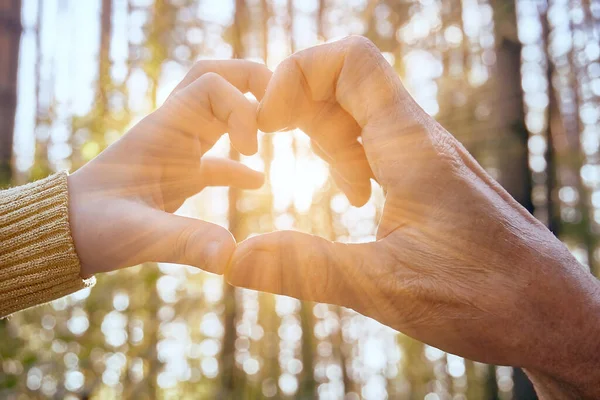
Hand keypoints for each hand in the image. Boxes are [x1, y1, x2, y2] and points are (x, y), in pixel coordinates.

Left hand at [68, 60, 270, 276]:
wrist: (69, 232)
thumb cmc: (94, 227)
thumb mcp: (139, 235)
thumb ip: (185, 242)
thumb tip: (231, 257)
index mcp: (163, 130)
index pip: (213, 86)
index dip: (242, 110)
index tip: (251, 151)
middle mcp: (173, 130)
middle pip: (216, 78)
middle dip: (250, 80)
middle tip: (278, 104)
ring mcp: (177, 149)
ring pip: (217, 111)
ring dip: (247, 114)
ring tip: (276, 134)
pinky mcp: (179, 173)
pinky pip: (216, 157)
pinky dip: (239, 164)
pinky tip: (258, 181)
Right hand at [226, 37, 599, 397]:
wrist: (552, 313)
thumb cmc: (486, 300)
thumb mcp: (385, 288)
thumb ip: (307, 268)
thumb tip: (233, 260)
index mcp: (411, 148)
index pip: (350, 61)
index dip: (297, 74)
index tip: (268, 125)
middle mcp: (421, 140)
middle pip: (347, 81)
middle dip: (301, 106)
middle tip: (276, 149)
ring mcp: (428, 157)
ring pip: (362, 112)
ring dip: (326, 135)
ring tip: (330, 186)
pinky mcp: (431, 178)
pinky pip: (380, 142)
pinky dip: (351, 157)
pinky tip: (354, 197)